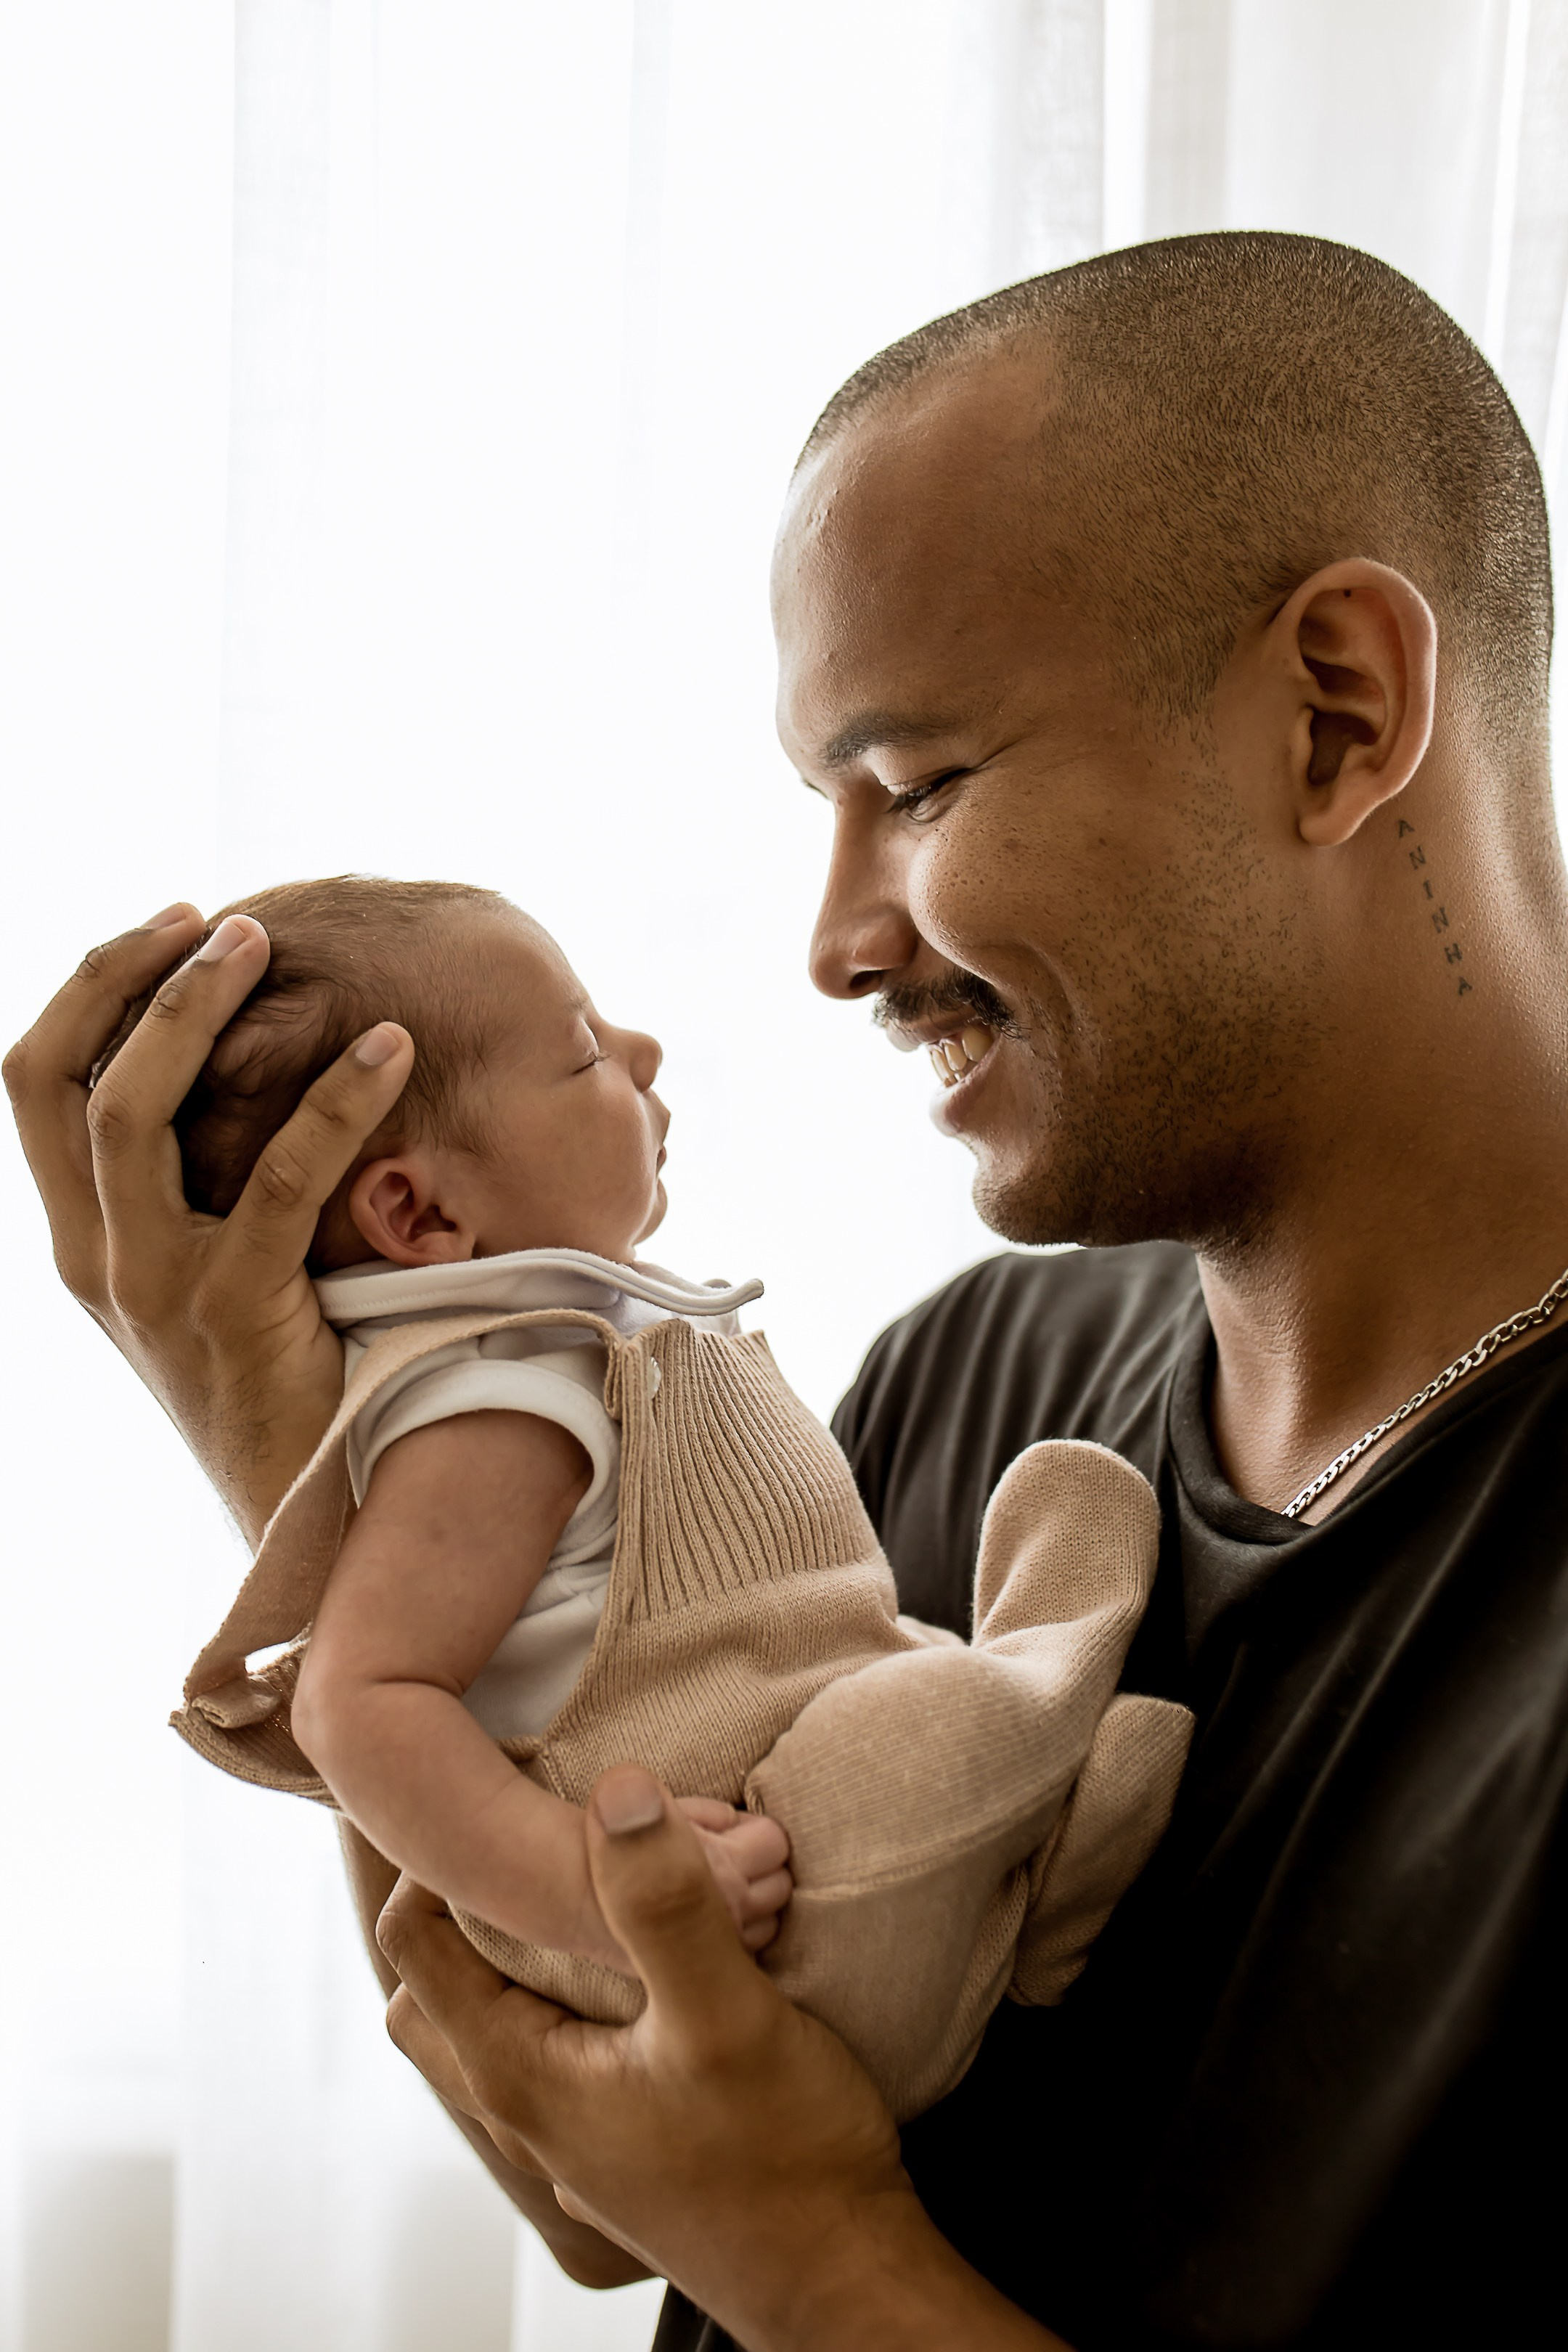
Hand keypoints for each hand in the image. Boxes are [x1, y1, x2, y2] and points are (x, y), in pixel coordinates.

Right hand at [4, 908, 415, 1540]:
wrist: (310, 1515)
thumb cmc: (288, 1380)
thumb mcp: (216, 1274)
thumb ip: (211, 1186)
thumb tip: (264, 1062)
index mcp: (83, 1238)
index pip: (34, 1082)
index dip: (92, 988)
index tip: (171, 927)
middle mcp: (96, 1257)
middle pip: (59, 1081)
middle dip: (131, 979)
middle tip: (225, 923)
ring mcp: (154, 1288)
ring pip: (131, 1116)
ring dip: (196, 1015)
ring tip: (269, 947)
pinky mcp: (234, 1313)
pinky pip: (277, 1179)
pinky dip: (333, 1099)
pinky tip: (390, 1047)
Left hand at [379, 1766, 1065, 2350]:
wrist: (846, 2280)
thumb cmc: (787, 2162)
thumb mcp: (728, 2014)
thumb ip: (665, 1903)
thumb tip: (616, 1787)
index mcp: (518, 2075)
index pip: (415, 1942)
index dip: (440, 1856)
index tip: (508, 1796)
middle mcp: (527, 2114)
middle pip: (435, 1988)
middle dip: (462, 1908)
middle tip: (530, 1840)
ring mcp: (573, 2140)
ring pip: (499, 2024)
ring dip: (521, 1956)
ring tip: (588, 1894)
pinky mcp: (622, 2148)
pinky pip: (559, 2055)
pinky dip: (573, 2000)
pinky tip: (644, 1973)